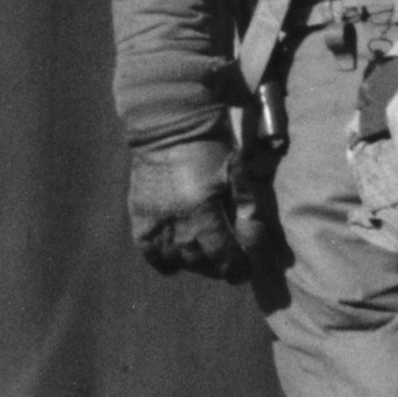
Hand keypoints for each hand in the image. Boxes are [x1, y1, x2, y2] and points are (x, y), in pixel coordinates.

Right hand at [123, 133, 252, 281]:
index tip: (245, 270)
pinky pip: (151, 254)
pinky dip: (166, 261)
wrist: (168, 127)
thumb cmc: (210, 146)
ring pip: (176, 262)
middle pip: (200, 264)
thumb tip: (257, 238)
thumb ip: (246, 208)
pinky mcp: (140, 219)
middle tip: (228, 260)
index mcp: (203, 214)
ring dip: (195, 264)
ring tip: (206, 256)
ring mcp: (155, 224)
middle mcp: (176, 225)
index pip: (223, 258)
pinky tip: (178, 257)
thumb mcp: (236, 175)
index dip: (237, 268)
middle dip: (219, 267)